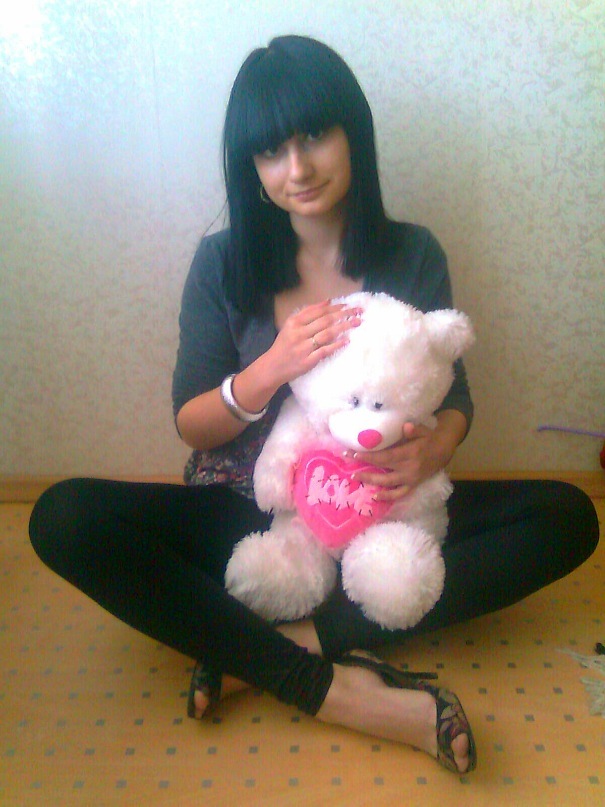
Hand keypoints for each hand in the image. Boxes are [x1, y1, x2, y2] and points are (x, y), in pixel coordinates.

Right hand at [264, 300, 362, 387]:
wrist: (272, 367)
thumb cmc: (284, 345)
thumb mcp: (290, 325)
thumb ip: (307, 312)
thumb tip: (327, 301)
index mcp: (294, 322)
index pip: (319, 311)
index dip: (335, 307)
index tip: (348, 305)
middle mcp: (299, 333)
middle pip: (326, 321)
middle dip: (344, 315)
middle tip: (358, 312)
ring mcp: (304, 347)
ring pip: (327, 334)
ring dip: (344, 327)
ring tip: (357, 323)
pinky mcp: (308, 361)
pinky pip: (325, 350)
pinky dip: (337, 344)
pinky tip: (347, 340)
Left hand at [346, 411, 466, 500]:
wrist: (443, 452)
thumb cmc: (429, 438)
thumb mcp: (424, 431)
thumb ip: (414, 430)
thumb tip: (406, 426)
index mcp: (410, 453)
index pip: (386, 456)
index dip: (370, 456)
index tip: (355, 454)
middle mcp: (409, 468)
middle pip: (383, 469)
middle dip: (365, 467)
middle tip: (349, 466)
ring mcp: (410, 479)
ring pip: (388, 483)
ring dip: (371, 480)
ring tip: (356, 477)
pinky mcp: (413, 485)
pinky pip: (399, 493)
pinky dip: (387, 497)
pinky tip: (375, 497)